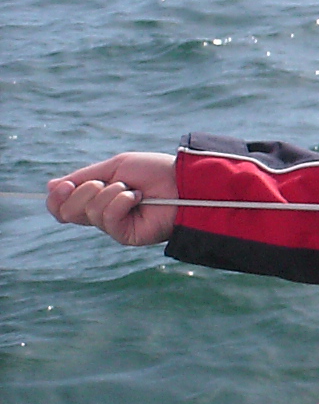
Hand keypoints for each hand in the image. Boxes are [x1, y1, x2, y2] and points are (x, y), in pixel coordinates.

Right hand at [47, 153, 179, 246]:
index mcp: (97, 198)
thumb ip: (83, 178)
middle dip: (83, 191)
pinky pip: (108, 218)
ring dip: (110, 192)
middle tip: (107, 183)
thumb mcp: (115, 168)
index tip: (64, 185)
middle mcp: (102, 214)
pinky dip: (120, 201)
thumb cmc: (155, 171)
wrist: (184, 180)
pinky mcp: (126, 236)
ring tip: (132, 189)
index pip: (62, 207)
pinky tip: (138, 197)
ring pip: (88, 212)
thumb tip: (49, 187)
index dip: (56, 198)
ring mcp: (114, 226)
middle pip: (67, 212)